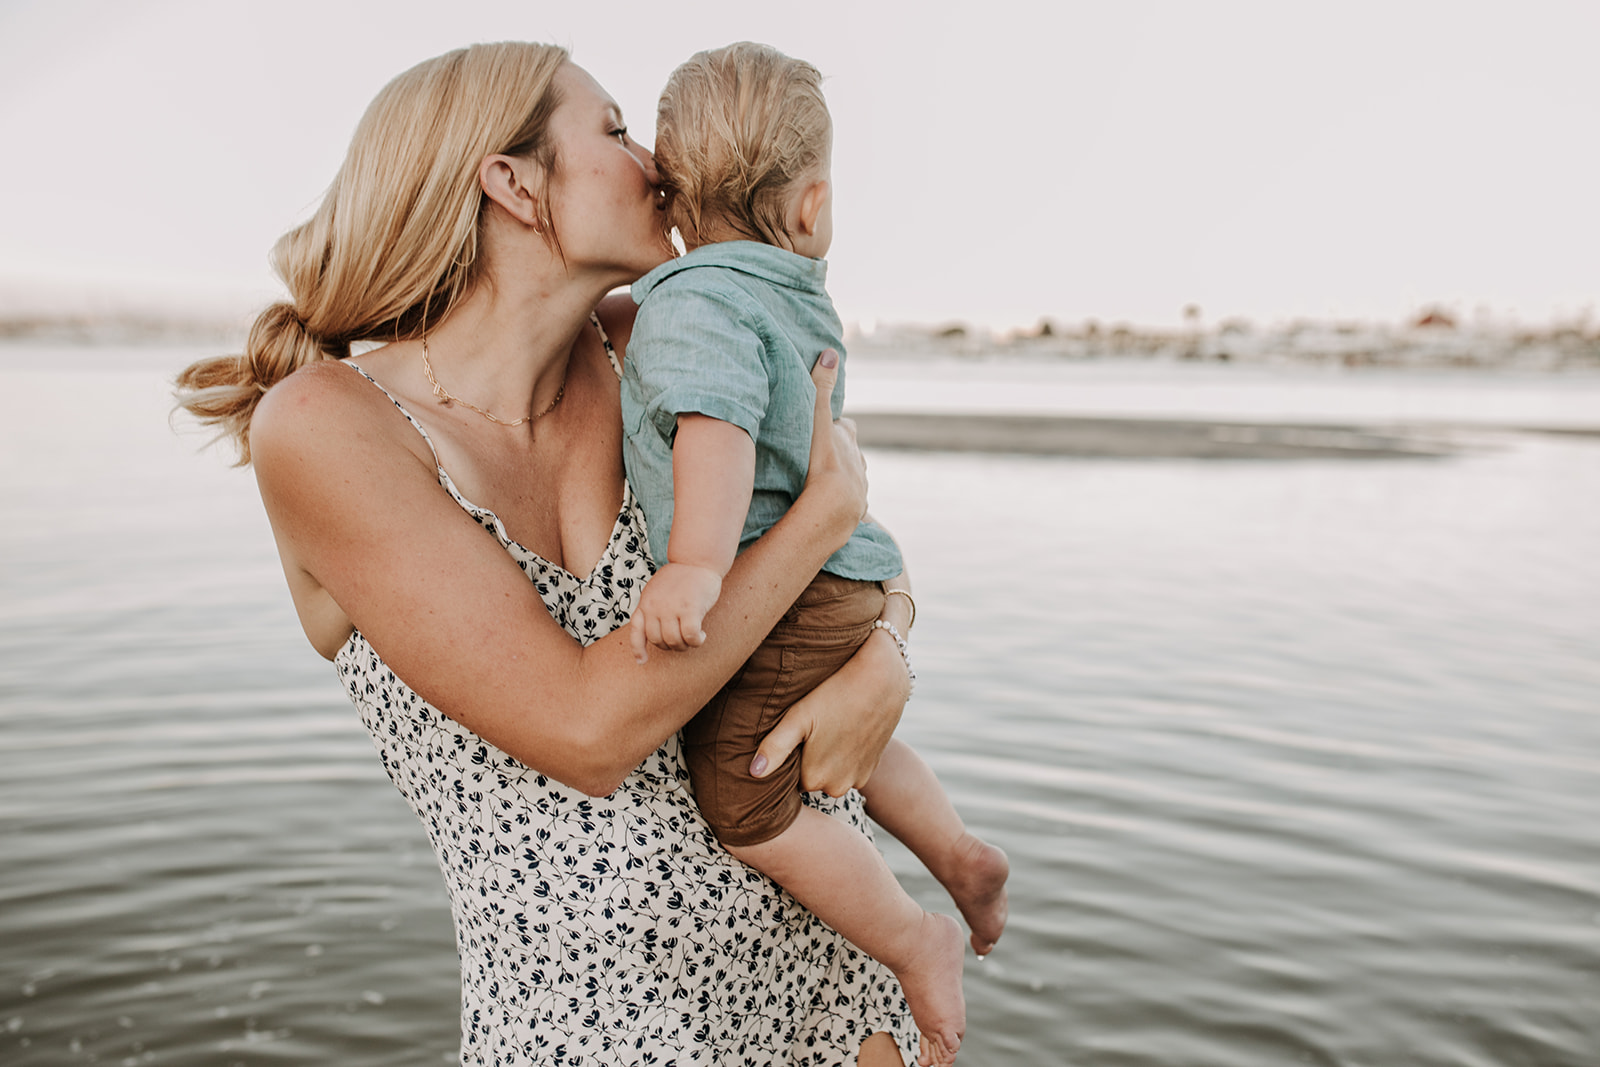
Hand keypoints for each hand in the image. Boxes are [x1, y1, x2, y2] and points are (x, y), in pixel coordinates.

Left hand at [629, 562, 722, 662]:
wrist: (697, 559)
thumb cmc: (681, 577)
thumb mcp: (658, 590)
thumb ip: (653, 608)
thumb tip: (654, 632)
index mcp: (645, 602)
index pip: (636, 630)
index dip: (638, 649)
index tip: (642, 662)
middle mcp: (655, 607)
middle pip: (658, 641)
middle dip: (671, 646)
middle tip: (683, 641)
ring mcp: (671, 608)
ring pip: (674, 642)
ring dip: (685, 646)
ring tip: (693, 638)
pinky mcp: (689, 608)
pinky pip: (690, 636)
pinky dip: (696, 641)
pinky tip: (702, 636)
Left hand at [752, 626, 908, 795]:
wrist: (882, 682)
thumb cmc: (835, 694)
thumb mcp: (799, 717)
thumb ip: (775, 747)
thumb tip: (754, 772)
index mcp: (813, 778)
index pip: (789, 777)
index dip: (790, 755)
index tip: (795, 734)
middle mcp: (836, 787)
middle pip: (810, 777)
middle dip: (808, 758)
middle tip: (812, 727)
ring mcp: (857, 780)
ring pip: (830, 773)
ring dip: (827, 758)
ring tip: (830, 726)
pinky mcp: (871, 769)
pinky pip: (848, 769)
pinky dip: (845, 754)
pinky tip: (845, 730)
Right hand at [802, 349, 868, 532]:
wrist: (833, 506)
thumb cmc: (823, 459)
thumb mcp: (818, 418)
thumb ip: (822, 387)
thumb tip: (831, 353)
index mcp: (849, 439)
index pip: (844, 426)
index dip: (834, 425)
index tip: (822, 427)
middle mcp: (859, 461)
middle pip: (850, 452)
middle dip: (839, 452)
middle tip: (819, 455)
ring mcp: (860, 487)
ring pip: (852, 477)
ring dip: (840, 478)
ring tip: (821, 482)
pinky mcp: (856, 510)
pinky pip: (850, 504)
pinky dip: (842, 502)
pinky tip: (831, 507)